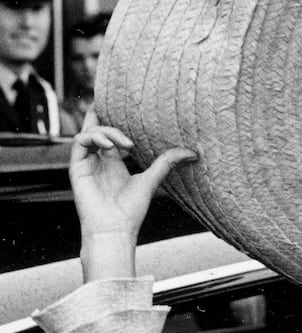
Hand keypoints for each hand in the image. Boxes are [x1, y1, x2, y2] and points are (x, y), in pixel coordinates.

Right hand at [70, 116, 196, 277]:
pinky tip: (111, 147)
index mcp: (114, 163)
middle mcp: (98, 160)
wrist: (115, 229)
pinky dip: (95, 138)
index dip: (114, 118)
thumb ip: (168, 163)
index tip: (128, 105)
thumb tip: (194, 152)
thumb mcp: (152, 180)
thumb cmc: (131, 210)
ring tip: (126, 145)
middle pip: (95, 127)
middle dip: (102, 112)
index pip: (110, 133)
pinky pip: (80, 142)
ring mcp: (86, 163)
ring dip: (108, 132)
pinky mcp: (76, 168)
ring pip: (90, 132)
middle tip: (115, 103)